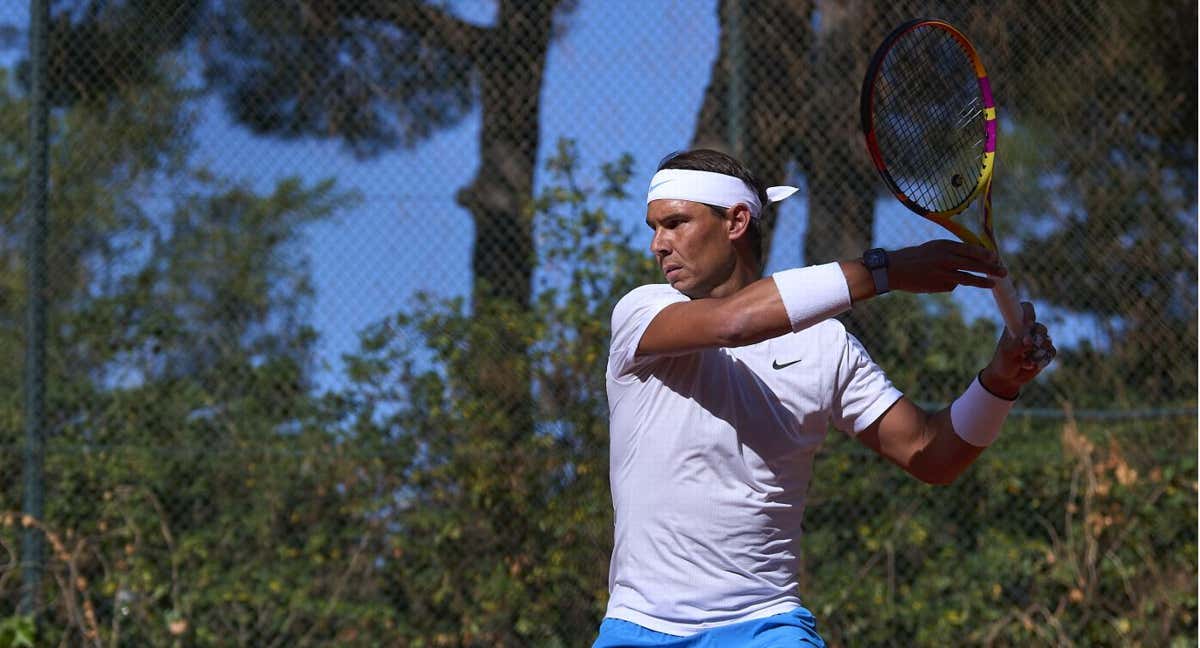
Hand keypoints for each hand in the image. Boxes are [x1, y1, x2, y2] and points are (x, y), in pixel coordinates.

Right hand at [887, 240, 1007, 293]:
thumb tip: (975, 256)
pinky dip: (951, 284)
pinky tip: (939, 282)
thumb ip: (952, 251)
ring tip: (993, 284)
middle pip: (973, 263)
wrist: (895, 269)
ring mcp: (943, 272)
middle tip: (1003, 272)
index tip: (995, 257)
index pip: (971, 249)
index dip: (985, 254)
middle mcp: (946, 258)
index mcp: (945, 245)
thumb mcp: (934, 248)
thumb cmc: (916, 257)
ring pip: (968, 277)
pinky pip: (952, 285)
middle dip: (990, 268)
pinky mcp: (939, 285)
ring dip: (982, 281)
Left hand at [979, 302, 1056, 397]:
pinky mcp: (1046, 351)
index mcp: (1016, 324)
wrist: (1008, 378)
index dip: (1029, 312)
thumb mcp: (1008, 353)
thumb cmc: (1003, 362)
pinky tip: (1031, 365)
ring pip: (1047, 341)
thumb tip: (1029, 340)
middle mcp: (1029, 330)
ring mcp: (1038, 340)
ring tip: (1024, 360)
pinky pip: (1051, 352)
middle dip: (1036, 338)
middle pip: (1041, 327)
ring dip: (1037, 353)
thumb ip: (1018, 345)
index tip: (1028, 324)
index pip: (1025, 308)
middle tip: (1028, 345)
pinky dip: (1042, 360)